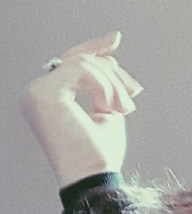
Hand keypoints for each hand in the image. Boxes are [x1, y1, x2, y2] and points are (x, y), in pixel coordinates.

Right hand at [20, 31, 144, 187]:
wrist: (95, 175)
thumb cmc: (99, 151)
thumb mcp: (106, 106)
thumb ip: (103, 80)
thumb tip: (111, 44)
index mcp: (46, 97)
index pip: (69, 63)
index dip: (94, 48)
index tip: (116, 38)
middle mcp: (34, 93)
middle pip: (79, 59)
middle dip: (113, 72)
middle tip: (134, 91)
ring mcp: (35, 92)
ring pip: (85, 64)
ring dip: (114, 84)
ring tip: (125, 108)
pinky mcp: (43, 93)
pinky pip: (84, 71)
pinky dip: (105, 86)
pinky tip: (110, 106)